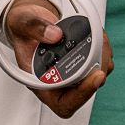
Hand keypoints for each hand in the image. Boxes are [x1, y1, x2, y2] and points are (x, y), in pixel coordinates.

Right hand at [4, 0, 112, 118]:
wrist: (30, 21)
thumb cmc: (22, 28)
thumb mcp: (21, 22)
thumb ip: (34, 28)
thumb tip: (55, 35)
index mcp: (39, 83)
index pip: (63, 103)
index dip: (82, 95)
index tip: (95, 76)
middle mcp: (57, 83)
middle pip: (84, 91)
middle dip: (97, 70)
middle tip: (100, 48)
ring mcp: (71, 75)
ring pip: (96, 79)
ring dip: (103, 59)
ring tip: (98, 37)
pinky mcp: (82, 66)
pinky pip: (100, 65)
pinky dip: (103, 51)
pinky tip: (97, 37)